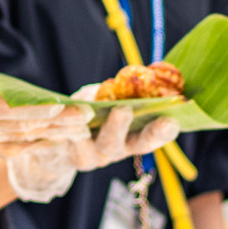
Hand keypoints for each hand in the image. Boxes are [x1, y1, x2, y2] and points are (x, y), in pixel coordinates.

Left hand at [0, 106, 181, 202]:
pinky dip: (77, 125)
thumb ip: (123, 90)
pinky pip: (77, 141)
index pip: (154, 136)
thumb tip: (144, 72)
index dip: (164, 132)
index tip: (172, 121)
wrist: (55, 140)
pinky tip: (75, 113)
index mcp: (133, 137)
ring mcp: (96, 155)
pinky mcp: (75, 156)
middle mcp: (118, 150)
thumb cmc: (89, 113)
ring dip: (113, 127)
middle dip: (144, 131)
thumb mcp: (106, 99)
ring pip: (106, 144)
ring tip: (116, 110)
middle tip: (137, 112)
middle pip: (134, 145)